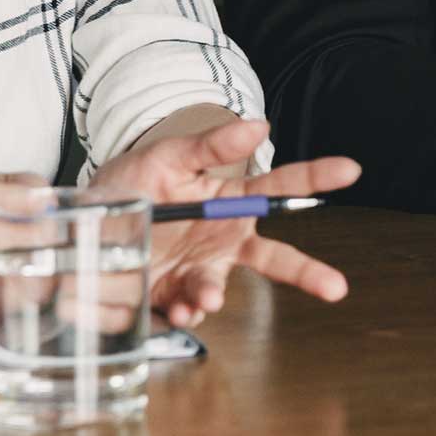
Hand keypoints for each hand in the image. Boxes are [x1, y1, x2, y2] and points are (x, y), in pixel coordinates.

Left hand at [89, 117, 360, 327]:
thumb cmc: (132, 181)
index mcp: (228, 200)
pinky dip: (181, 310)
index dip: (315, 177)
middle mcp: (221, 240)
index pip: (279, 187)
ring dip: (213, 294)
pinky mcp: (168, 298)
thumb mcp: (168, 157)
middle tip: (337, 286)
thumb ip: (211, 147)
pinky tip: (175, 306)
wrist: (84, 220)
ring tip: (203, 296)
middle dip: (307, 273)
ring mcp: (197, 271)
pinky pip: (183, 309)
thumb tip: (259, 125)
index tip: (350, 169)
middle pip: (273, 259)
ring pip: (220, 290)